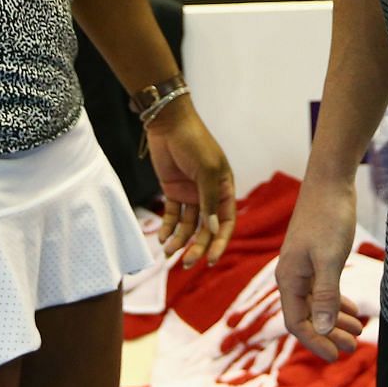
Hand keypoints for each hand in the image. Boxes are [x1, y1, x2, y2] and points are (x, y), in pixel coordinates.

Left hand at [144, 102, 235, 269]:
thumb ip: (209, 200)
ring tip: (168, 252)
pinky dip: (168, 228)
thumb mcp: (206, 170)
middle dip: (197, 247)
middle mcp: (209, 195)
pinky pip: (173, 215)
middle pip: (205, 228)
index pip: (225, 222)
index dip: (220, 242)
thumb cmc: (194, 142)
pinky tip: (161, 238)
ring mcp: (190, 194)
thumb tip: (214, 229)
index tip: (211, 260)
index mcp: (225, 189)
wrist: (168, 123)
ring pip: (188, 225)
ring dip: (179, 240)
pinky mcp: (173, 191)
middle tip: (186, 263)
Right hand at [275, 172, 366, 362]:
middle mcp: (292, 275)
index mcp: (289, 278)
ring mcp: (304, 266)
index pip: (296, 322)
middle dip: (329, 335)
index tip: (336, 355)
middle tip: (353, 347)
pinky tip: (352, 311)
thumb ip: (326, 294)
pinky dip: (337, 303)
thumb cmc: (328, 217)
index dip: (315, 341)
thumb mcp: (329, 258)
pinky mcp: (316, 257)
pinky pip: (323, 289)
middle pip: (307, 316)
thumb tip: (324, 329)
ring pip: (317, 303)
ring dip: (335, 320)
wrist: (329, 181)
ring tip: (358, 332)